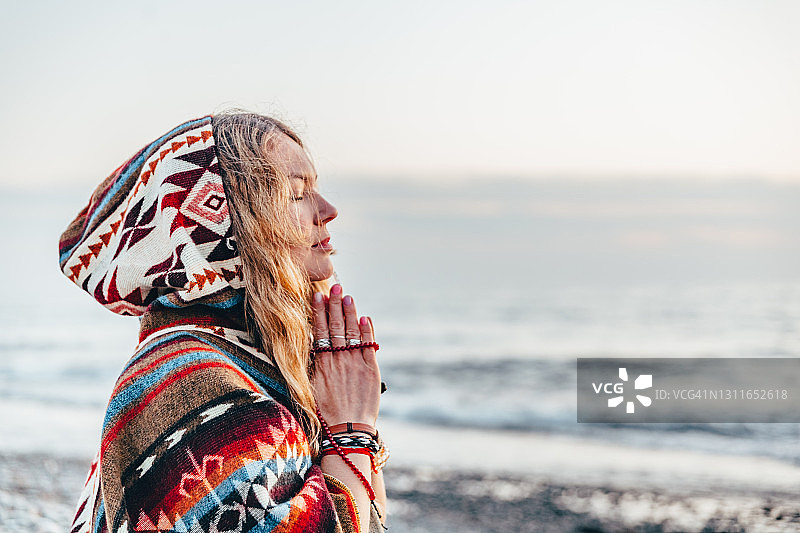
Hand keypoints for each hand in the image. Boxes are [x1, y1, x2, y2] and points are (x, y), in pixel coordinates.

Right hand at [311, 284, 380, 426]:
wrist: (348, 430)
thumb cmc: (326, 413)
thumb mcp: (311, 389)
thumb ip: (313, 367)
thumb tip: (310, 350)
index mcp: (321, 363)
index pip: (318, 331)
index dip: (318, 311)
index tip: (317, 295)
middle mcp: (338, 360)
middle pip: (335, 326)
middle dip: (335, 304)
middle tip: (336, 286)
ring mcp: (355, 363)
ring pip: (352, 331)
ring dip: (350, 312)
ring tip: (348, 295)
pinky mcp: (371, 370)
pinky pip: (368, 345)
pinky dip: (367, 330)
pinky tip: (364, 318)